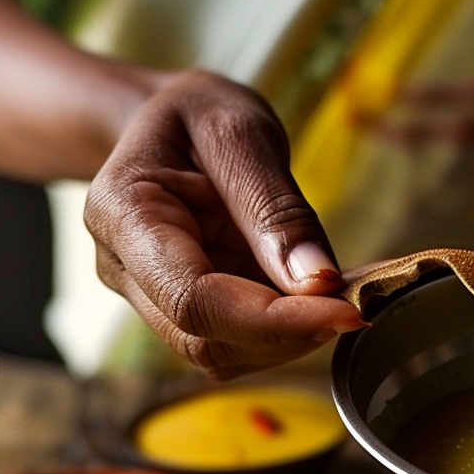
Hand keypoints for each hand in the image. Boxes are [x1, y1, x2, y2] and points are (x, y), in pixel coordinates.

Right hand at [84, 70, 362, 378]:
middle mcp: (125, 271)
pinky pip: (240, 347)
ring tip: (336, 294)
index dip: (272, 320)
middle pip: (207, 340)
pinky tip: (316, 300)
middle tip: (351, 302)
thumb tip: (317, 282)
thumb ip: (277, 208)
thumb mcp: (241, 132)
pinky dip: (288, 334)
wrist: (175, 127)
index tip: (344, 311)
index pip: (194, 300)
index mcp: (122, 216)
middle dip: (288, 334)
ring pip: (225, 357)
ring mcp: (152, 301)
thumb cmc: (199, 117)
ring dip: (291, 340)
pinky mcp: (187, 317)